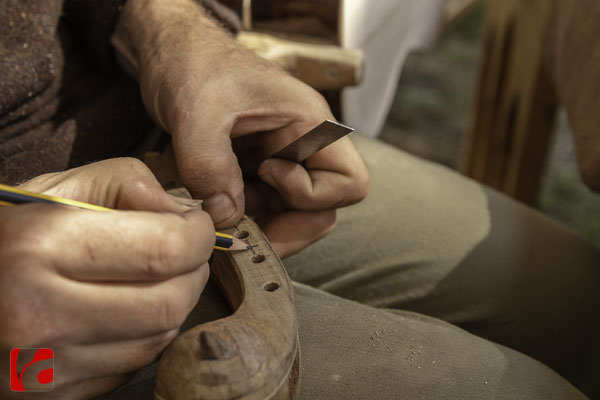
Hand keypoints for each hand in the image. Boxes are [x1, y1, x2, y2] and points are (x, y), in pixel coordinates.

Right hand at [0, 158, 213, 398]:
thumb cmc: (4, 234)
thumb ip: (125, 182)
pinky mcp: (51, 396)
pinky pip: (134, 363)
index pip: (164, 250)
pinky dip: (147, 333)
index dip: (198, 235)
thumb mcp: (52, 187)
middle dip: (195, 270)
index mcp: (39, 247)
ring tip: (158, 276)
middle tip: (187, 251)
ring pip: (160, 336)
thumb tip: (183, 213)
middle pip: (171, 301)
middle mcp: (40, 313)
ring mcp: (44, 365)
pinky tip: (127, 309)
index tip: (197, 225)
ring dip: (176, 301)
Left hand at [113, 0, 369, 256]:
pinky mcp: (259, 170)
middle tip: (243, 235)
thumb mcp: (196, 113)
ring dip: (261, 225)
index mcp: (311, 124)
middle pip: (323, 208)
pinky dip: (244, 217)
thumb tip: (225, 218)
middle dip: (286, 227)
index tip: (265, 175)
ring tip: (220, 219)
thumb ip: (210, 168)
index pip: (349, 183)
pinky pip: (265, 207)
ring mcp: (283, 160)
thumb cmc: (195, 65)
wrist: (173, 54)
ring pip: (292, 213)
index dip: (311, 196)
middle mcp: (305, 146)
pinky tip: (214, 210)